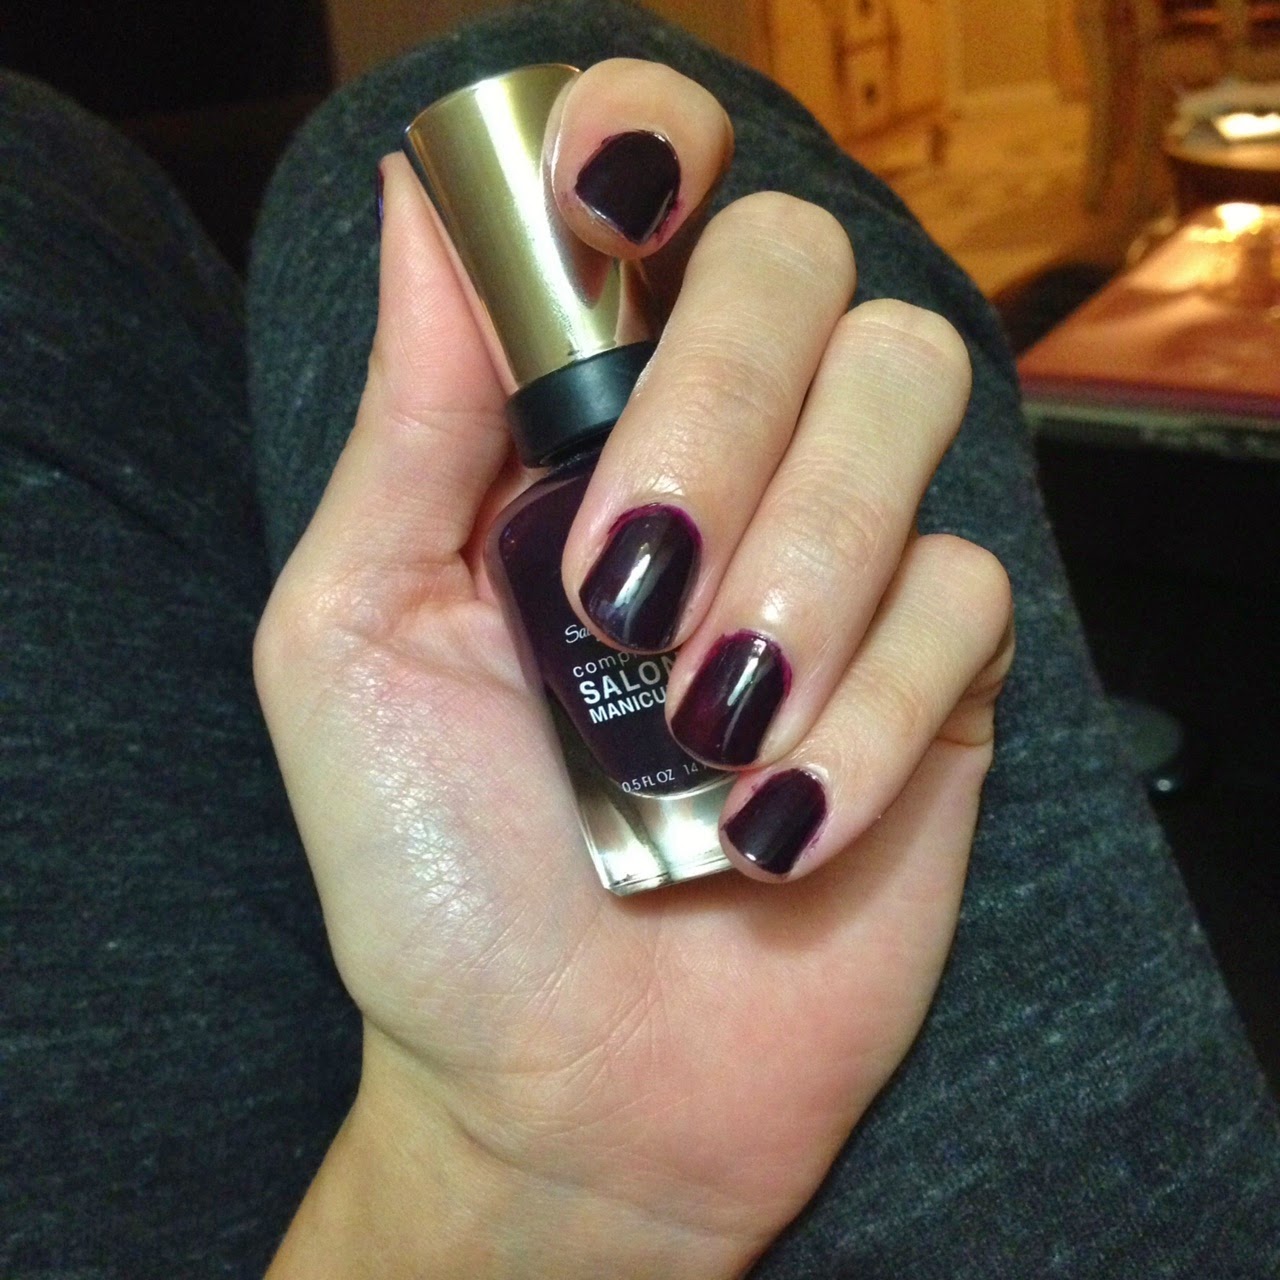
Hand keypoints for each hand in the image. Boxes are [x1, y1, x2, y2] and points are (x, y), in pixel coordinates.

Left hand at [256, 59, 1012, 1278]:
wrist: (566, 1082)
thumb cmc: (437, 874)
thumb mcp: (354, 633)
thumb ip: (410, 421)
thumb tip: (424, 201)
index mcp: (568, 434)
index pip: (654, 202)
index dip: (649, 147)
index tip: (612, 207)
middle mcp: (719, 463)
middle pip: (799, 265)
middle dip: (717, 409)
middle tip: (627, 588)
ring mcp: (841, 559)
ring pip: (912, 389)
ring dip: (805, 558)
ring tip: (705, 721)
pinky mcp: (942, 672)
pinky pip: (963, 595)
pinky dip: (862, 720)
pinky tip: (777, 829)